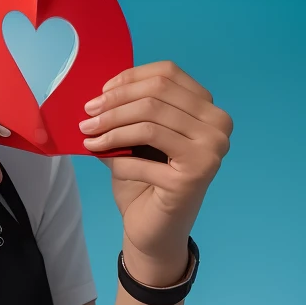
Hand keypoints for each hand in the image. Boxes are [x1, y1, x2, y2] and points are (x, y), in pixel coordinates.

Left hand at [79, 61, 232, 284]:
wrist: (155, 230)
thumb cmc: (147, 179)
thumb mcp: (141, 135)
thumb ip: (133, 108)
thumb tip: (102, 91)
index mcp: (209, 109)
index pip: (168, 74)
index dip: (130, 78)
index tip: (101, 93)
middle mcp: (218, 127)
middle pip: (156, 95)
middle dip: (114, 103)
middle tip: (87, 116)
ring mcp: (210, 152)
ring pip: (148, 122)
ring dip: (111, 128)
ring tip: (88, 136)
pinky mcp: (194, 178)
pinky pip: (142, 158)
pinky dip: (116, 158)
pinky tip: (100, 158)